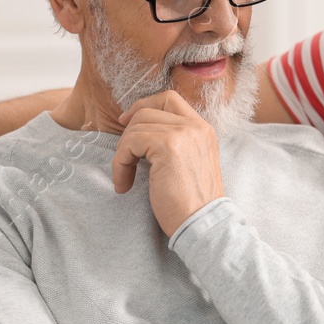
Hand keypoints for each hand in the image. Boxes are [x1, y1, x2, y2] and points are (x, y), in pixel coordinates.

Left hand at [113, 91, 224, 236]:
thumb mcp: (189, 164)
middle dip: (128, 132)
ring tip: (124, 178)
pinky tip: (124, 185)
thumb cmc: (192, 204)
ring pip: (136, 126)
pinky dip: (120, 163)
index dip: (143, 106)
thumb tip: (140, 133)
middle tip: (123, 157)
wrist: (203, 225)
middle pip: (148, 110)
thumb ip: (175, 144)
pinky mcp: (168, 147)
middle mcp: (196, 127)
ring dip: (122, 153)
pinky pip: (130, 143)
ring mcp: (183, 134)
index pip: (169, 99)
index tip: (127, 124)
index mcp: (203, 129)